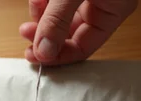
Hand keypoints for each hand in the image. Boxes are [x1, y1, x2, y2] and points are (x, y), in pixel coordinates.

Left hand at [19, 0, 137, 64]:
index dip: (57, 54)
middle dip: (45, 34)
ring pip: (59, 15)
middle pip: (68, 33)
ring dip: (42, 13)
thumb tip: (44, 51)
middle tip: (25, 33)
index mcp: (114, 9)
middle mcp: (103, 4)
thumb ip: (58, 19)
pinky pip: (56, 0)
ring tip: (35, 3)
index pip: (84, 47)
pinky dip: (43, 0)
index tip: (34, 55)